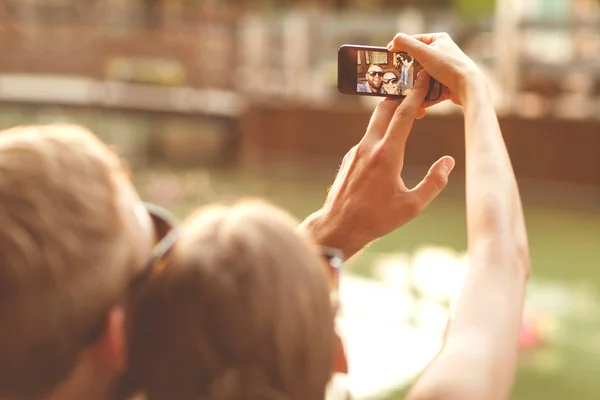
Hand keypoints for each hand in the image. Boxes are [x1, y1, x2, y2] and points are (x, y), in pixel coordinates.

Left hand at [300, 71, 454, 257]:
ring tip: (408, 111)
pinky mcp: (349, 158)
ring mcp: (356, 151)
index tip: (424, 78)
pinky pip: (368, 138)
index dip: (416, 94)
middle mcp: (369, 147)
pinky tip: (390, 141)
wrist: (339, 225)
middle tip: (417, 87)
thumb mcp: (412, 206)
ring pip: (375, 122)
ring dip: (391, 113)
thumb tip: (449, 162)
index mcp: (387, 155)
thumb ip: (433, 182)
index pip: (403, 115)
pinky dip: (381, 131)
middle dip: (402, 94)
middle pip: (385, 109)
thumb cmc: (377, 219)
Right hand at [388, 32, 486, 105]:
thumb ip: (406, 44)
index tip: (389, 58)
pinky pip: (428, 87)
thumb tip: (393, 41)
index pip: (413, 41)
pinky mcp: (445, 82)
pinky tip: (417, 100)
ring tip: (406, 91)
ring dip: (414, 84)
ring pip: (421, 75)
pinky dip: (422, 93)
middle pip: (416, 60)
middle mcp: (441, 52)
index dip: (400, 49)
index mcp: (438, 40)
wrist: (468, 88)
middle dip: (406, 70)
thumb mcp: (425, 52)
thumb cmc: (449, 67)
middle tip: (396, 76)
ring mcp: (443, 68)